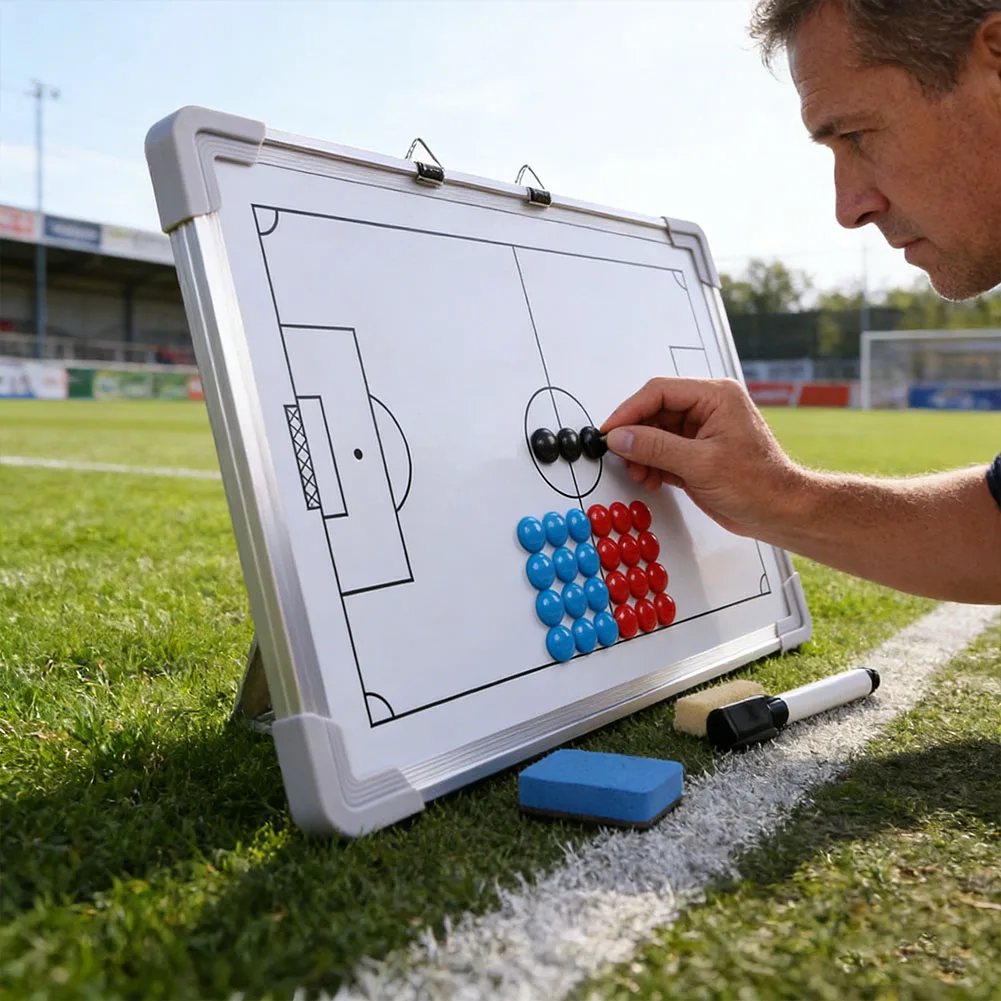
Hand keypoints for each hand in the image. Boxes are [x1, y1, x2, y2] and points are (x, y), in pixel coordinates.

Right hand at [600, 377, 800, 537]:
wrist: (779, 512)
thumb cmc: (757, 484)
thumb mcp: (699, 464)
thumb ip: (655, 447)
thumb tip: (620, 437)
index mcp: (715, 396)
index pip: (659, 392)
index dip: (630, 410)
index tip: (610, 430)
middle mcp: (708, 407)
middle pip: (655, 411)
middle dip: (636, 436)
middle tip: (621, 456)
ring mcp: (702, 430)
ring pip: (656, 432)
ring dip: (642, 454)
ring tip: (641, 474)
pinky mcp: (698, 452)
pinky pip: (664, 450)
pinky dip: (653, 464)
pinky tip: (653, 479)